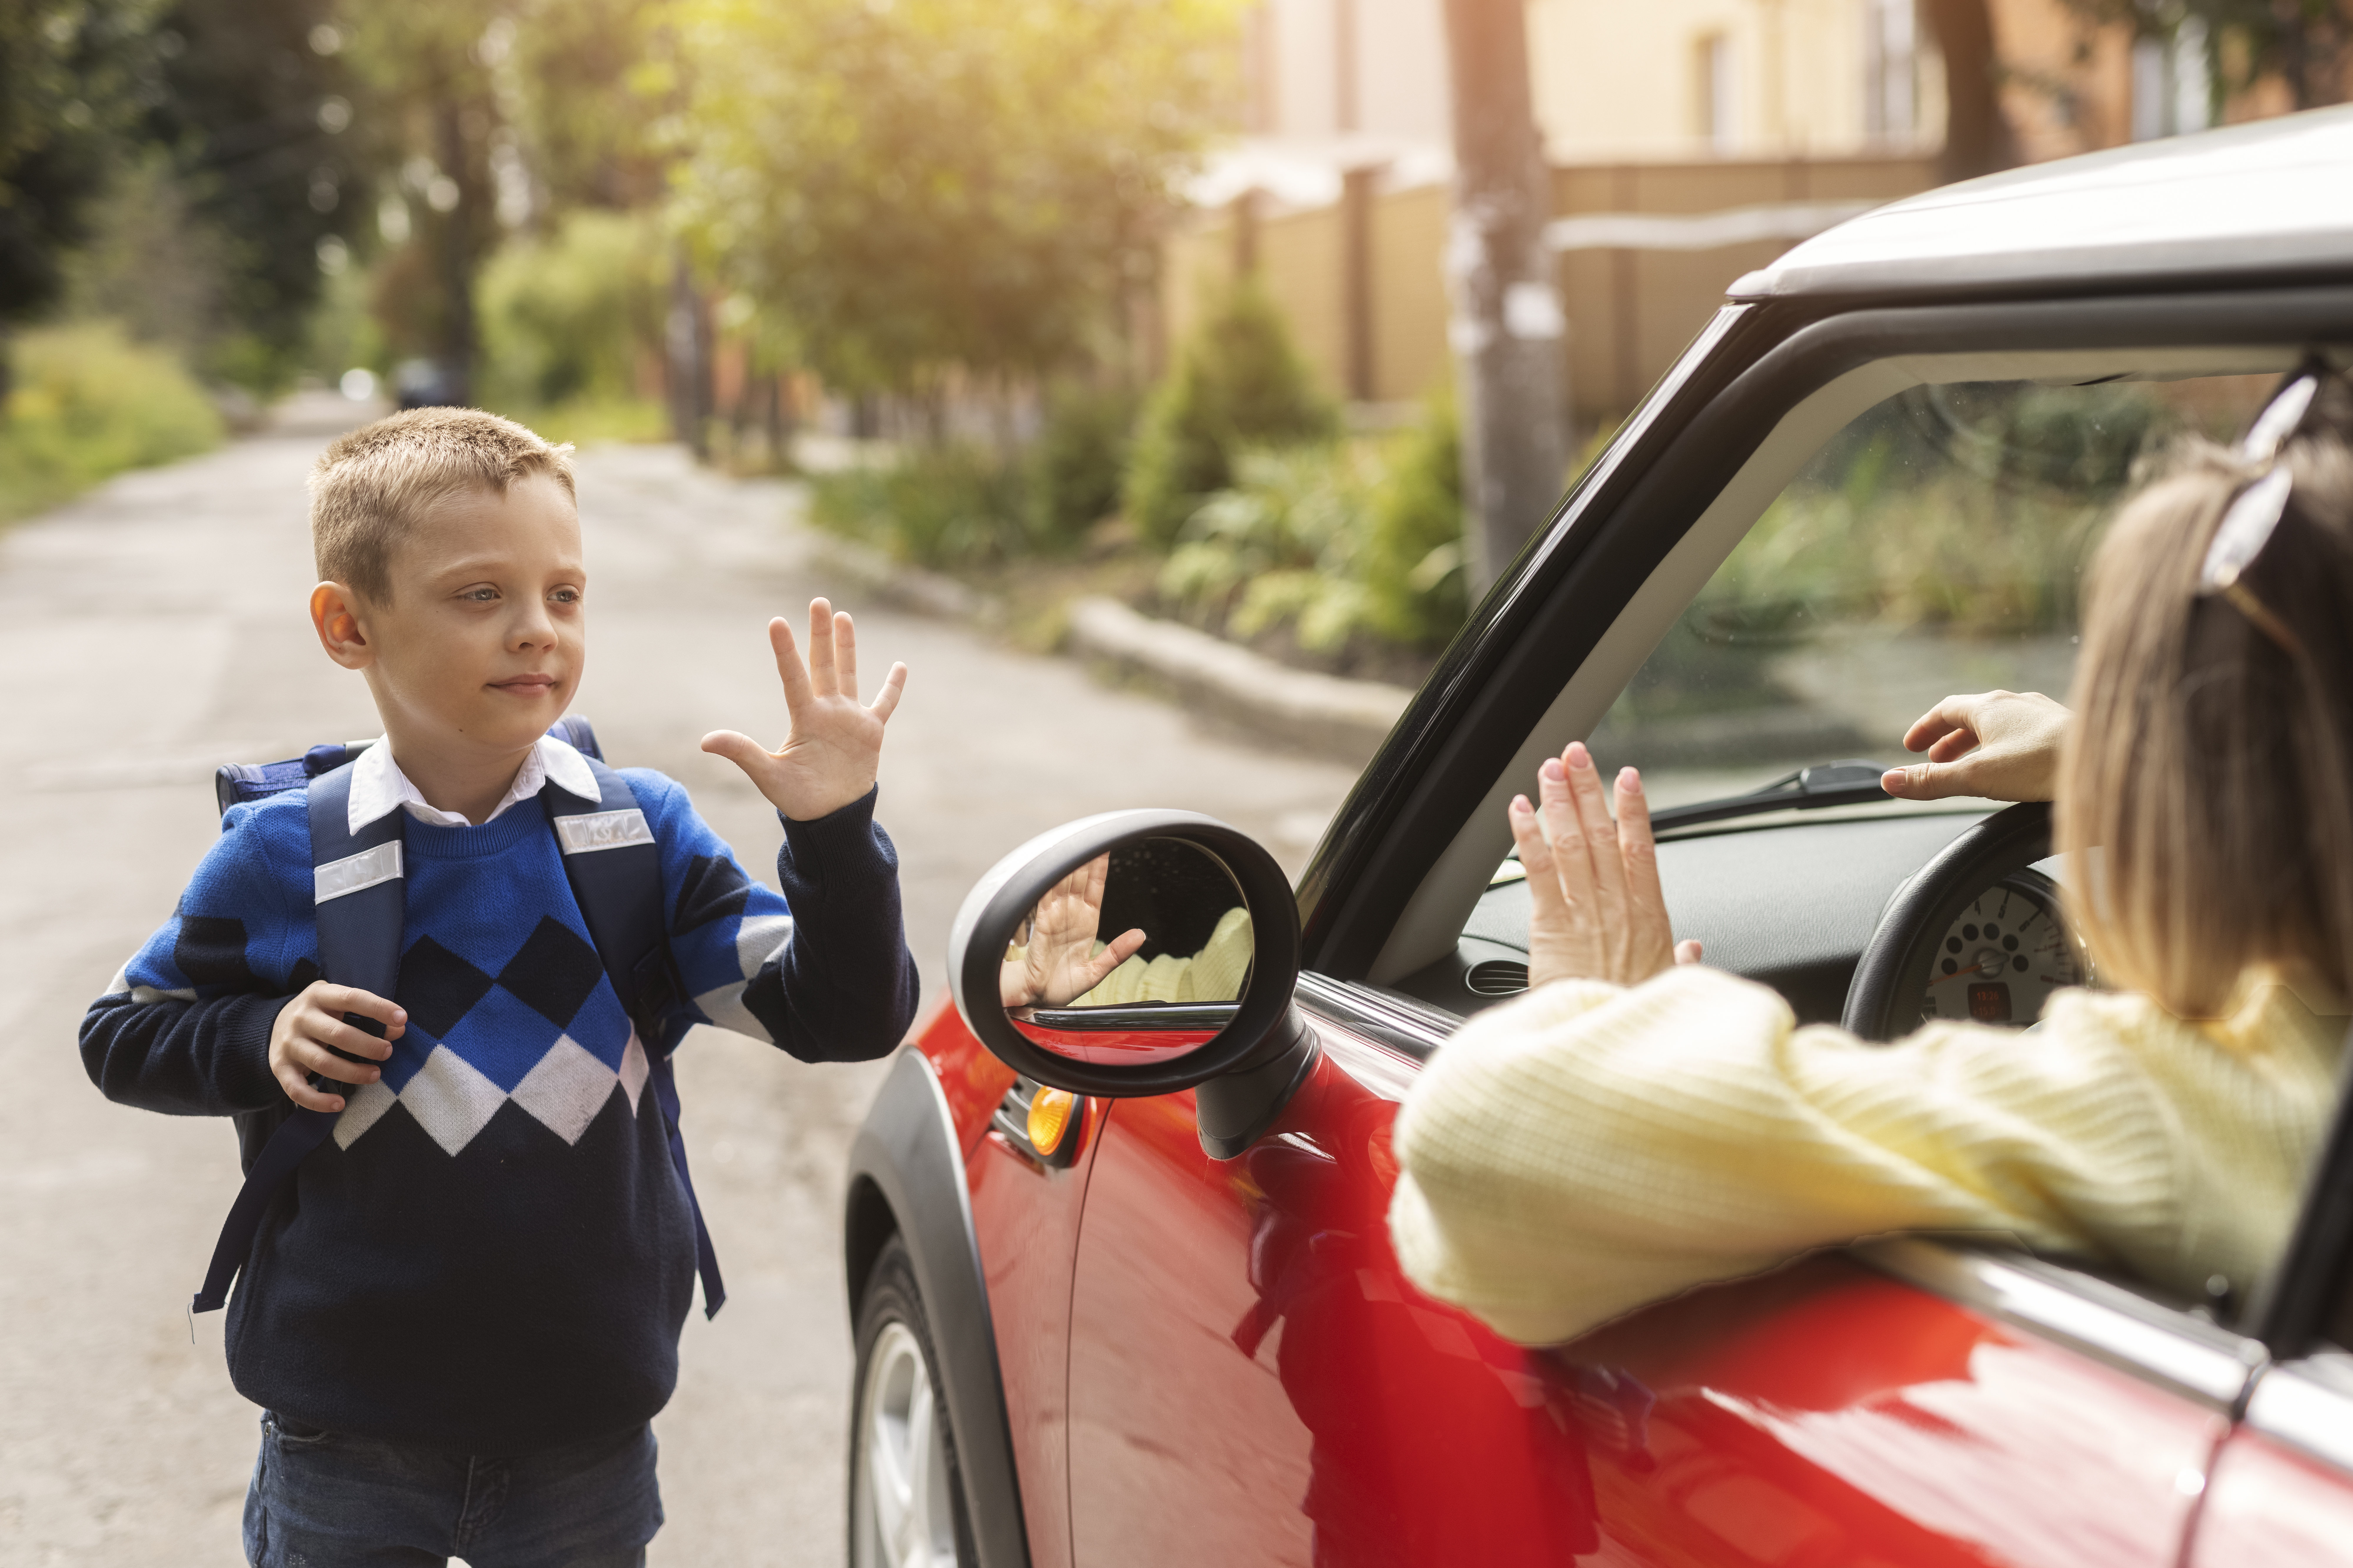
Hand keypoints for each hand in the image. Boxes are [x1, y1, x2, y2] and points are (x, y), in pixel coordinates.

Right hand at [269, 982, 402, 1112]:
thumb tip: (398, 1030)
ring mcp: (288, 1043)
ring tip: (375, 1075)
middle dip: (368, 1045)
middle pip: (338, 1034)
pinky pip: (297, 1090)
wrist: (274, 1022)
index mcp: (319, 996)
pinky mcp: (279, 1067)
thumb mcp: (340, 1006)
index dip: (378, 1008)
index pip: (351, 998)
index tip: (402, 1018)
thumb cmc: (321, 1014)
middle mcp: (300, 1018)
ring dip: (352, 1072)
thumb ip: (368, 1015)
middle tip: (388, 1052)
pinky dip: (319, 1101)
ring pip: (322, 1062)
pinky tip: (340, 1104)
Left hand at [702, 599, 907, 820]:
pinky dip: (893, 686)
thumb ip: (743, 752)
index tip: (777, 622)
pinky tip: (900, 665)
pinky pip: (885, 703)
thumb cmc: (797, 798)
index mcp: (804, 717)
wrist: (829, 817)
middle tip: (818, 601)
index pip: (793, 676)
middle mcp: (826, 710)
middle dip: (820, 634)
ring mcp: (849, 718)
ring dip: (846, 646)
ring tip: (842, 616)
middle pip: (822, 664)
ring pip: (848, 673)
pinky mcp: (871, 731)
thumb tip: (705, 741)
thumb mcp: (768, 775)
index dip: (786, 651)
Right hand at [1001, 854, 1145, 1007]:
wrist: (1036, 1000)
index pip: (1095, 888)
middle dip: (1085, 857)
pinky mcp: (1042, 923)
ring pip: (1063, 882)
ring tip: (1078, 841)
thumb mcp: (1096, 971)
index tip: (1106, 847)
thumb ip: (1117, 953)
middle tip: (1094, 833)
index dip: (1100, 869)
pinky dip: (1051, 880)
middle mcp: (1070, 916)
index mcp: (1086, 923)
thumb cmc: (1060, 987)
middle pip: (1079, 879)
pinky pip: (1046, 896)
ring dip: (1070, 863)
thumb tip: (1140, 935)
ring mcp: (1055, 917)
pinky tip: (1057, 866)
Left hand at [1511, 742, 1702, 991]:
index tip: (1627, 777)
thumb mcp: (1669, 987)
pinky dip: (1527, 836)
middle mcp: (1617, 906)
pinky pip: (1537, 871)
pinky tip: (1519, 809)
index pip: (1641, 849)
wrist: (1608, 1046)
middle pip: (1602, 835)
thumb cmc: (1635, 1016)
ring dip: (1558, 802)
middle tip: (1576, 754)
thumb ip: (1680, 962)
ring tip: (1549, 768)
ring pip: (1571, 843)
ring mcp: (1584, 912)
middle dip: (1588, 790)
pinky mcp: (1551, 926)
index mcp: (1648, 916)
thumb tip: (1693, 949)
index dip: (1633, 810)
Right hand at [1882, 690, 2070, 802]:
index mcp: (1990, 707)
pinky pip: (2026, 734)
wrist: (2111, 764)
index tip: (1912, 746)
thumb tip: (1890, 781)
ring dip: (1980, 743)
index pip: (1946, 710)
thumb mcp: (1976, 777)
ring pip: (2002, 725)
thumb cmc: (2043, 764)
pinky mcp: (2064, 731)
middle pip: (1973, 717)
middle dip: (1950, 739)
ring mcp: (2043, 715)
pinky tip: (2016, 766)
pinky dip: (2007, 748)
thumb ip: (1932, 781)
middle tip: (1936, 761)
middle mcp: (2016, 703)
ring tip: (1973, 765)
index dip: (1925, 728)